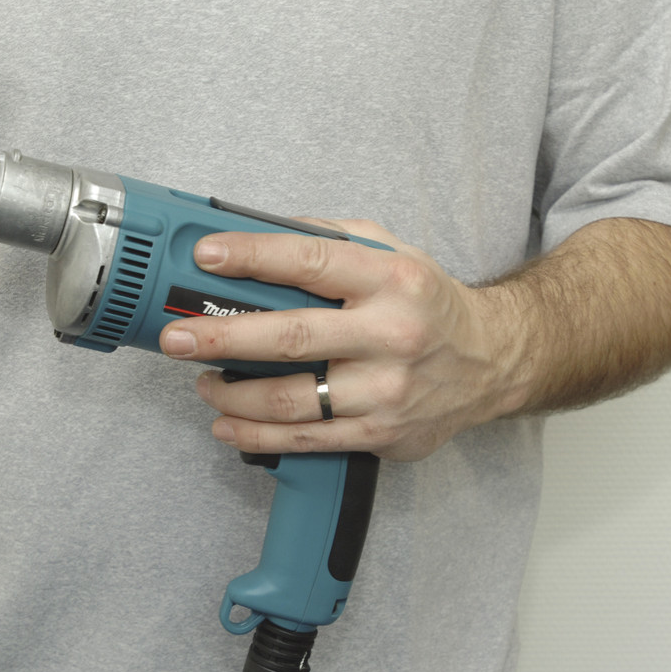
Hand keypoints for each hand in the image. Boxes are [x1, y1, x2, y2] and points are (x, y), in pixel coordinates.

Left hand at [157, 221, 527, 461]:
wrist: (493, 362)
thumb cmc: (429, 303)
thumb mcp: (393, 252)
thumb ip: (332, 241)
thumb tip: (261, 233)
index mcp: (391, 279)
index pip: (311, 261)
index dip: (254, 256)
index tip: (208, 255)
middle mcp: (391, 334)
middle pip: (291, 337)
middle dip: (223, 338)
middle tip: (177, 337)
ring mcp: (385, 389)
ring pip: (291, 398)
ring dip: (232, 395)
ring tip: (201, 382)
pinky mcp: (380, 433)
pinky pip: (305, 438)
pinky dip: (256, 435)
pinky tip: (227, 425)